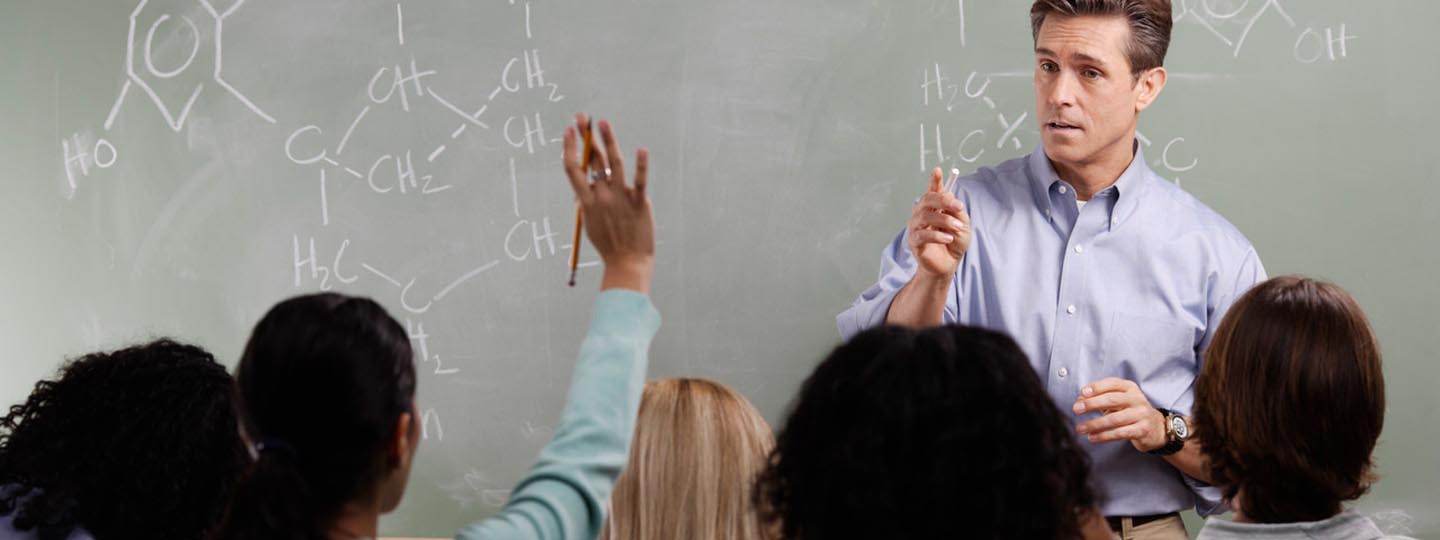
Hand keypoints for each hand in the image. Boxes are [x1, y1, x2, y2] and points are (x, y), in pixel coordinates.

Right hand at [562, 114, 653, 293]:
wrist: (627, 263)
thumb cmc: (608, 244)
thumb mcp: (591, 222)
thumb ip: (588, 202)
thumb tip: (585, 186)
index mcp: (586, 201)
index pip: (572, 169)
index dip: (569, 148)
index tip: (569, 132)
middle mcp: (601, 196)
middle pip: (591, 161)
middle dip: (585, 137)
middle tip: (582, 118)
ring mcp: (621, 198)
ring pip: (613, 164)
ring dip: (608, 141)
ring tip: (603, 123)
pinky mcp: (639, 203)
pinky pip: (640, 181)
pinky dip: (641, 166)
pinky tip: (642, 150)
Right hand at [906, 168, 970, 279]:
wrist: (947, 265)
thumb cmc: (954, 243)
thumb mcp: (963, 225)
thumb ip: (957, 212)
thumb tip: (952, 200)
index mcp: (934, 208)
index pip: (933, 191)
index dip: (934, 181)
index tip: (938, 171)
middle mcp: (922, 214)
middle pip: (927, 200)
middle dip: (943, 200)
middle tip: (958, 206)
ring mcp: (916, 227)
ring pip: (925, 216)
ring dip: (944, 220)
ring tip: (957, 227)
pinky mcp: (914, 242)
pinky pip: (922, 234)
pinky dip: (936, 235)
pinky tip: (948, 238)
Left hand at [1073, 378, 1167, 452]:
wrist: (1157, 428)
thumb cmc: (1132, 412)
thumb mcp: (1119, 401)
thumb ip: (1099, 399)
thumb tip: (1079, 401)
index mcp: (1130, 388)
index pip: (1112, 384)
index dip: (1097, 387)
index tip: (1083, 393)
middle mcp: (1137, 399)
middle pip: (1112, 400)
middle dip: (1092, 404)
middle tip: (1077, 409)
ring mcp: (1141, 415)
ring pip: (1114, 419)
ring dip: (1094, 424)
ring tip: (1080, 428)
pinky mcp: (1142, 430)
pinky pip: (1120, 433)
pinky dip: (1104, 436)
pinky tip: (1092, 437)